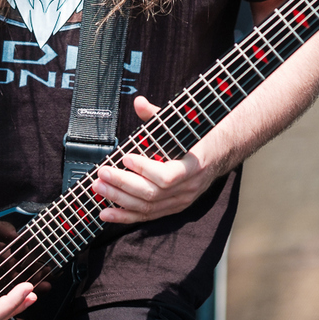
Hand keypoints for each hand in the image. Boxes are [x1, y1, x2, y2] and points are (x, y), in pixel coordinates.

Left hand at [93, 95, 218, 224]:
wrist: (219, 153)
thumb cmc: (197, 137)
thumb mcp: (181, 124)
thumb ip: (157, 115)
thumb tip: (139, 103)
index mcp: (194, 165)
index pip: (168, 176)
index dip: (145, 169)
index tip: (126, 157)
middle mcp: (188, 188)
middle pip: (152, 194)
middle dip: (123, 183)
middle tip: (102, 173)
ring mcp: (180, 201)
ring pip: (147, 207)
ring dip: (119, 198)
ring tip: (99, 188)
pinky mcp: (172, 208)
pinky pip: (147, 216)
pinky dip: (125, 216)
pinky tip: (106, 212)